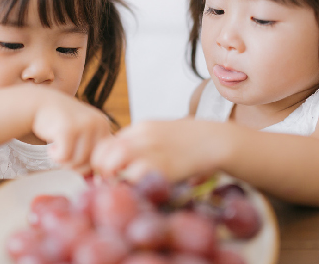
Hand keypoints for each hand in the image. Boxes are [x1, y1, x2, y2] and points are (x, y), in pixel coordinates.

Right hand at [30, 89, 111, 171]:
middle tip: (64, 156)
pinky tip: (51, 147)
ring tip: (57, 149)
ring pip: (78, 162)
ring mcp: (84, 125)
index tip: (75, 159)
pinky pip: (64, 157)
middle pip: (91, 163)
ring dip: (64, 162)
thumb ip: (91, 151)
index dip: (88, 165)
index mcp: (104, 125)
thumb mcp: (82, 133)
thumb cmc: (60, 122)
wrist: (39, 104)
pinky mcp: (68, 129)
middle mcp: (98, 123)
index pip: (103, 158)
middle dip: (75, 166)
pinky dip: (55, 157)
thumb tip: (95, 179)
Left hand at [90, 118, 229, 182]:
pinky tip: (139, 190)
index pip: (107, 142)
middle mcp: (142, 135)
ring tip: (121, 186)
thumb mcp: (162, 135)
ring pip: (112, 161)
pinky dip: (131, 185)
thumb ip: (143, 144)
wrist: (216, 140)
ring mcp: (151, 149)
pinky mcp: (162, 165)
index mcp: (141, 127)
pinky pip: (134, 176)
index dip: (103, 160)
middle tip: (110, 182)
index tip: (109, 173)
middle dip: (101, 169)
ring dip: (111, 176)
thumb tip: (123, 163)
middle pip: (103, 150)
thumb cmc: (192, 142)